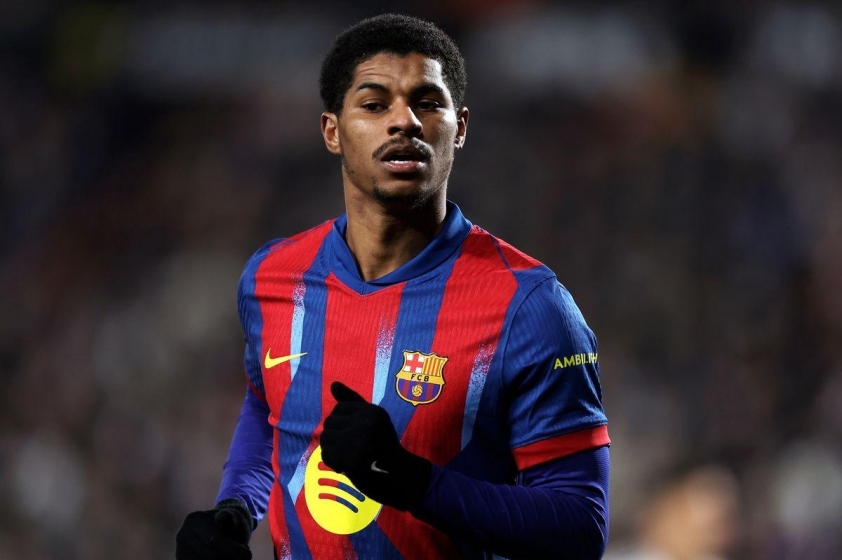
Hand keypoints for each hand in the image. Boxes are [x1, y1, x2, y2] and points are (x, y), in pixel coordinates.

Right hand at [176, 500, 252, 559]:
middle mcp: (182, 535)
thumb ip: (228, 518)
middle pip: (212, 557)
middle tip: (242, 557)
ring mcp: (180, 550)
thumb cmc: (230, 524)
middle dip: (230, 559)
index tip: (248, 554)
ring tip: (231, 557)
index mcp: (194, 520)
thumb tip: (222, 519)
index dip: (234, 550)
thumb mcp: (233, 517)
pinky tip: (222, 559)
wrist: (220, 530)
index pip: (215, 540)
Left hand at [320, 382, 431, 510]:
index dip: (342, 424)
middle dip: (336, 437)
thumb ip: (352, 401)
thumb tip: (333, 384)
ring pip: (325, 439)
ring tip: (350, 456)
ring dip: (333, 450)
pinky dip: (333, 463)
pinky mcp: (351, 460)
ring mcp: (358, 442)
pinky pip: (326, 456)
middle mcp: (366, 423)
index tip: (357, 435)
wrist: (400, 477)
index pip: (339, 409)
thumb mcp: (373, 419)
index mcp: (372, 411)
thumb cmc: (384, 446)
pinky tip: (348, 466)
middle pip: (329, 423)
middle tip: (354, 449)